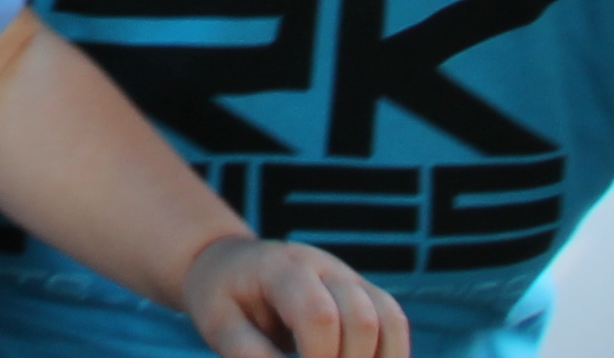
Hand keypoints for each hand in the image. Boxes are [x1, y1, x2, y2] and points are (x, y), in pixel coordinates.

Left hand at [182, 237, 406, 357]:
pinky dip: (389, 357)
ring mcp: (350, 277)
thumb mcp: (218, 325)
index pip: (318, 314)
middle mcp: (324, 266)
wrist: (231, 265)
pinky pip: (396, 325)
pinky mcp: (365, 293)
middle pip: (363, 319)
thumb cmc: (221, 297)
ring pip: (391, 321)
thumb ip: (250, 355)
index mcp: (281, 267)